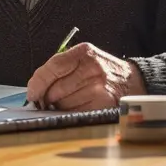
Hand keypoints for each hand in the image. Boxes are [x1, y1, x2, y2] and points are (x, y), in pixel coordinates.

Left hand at [26, 43, 145, 111]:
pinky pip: (76, 112)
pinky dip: (72, 112)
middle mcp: (92, 68)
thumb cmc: (101, 71)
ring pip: (64, 104)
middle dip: (47, 98)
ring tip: (70, 100)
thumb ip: (60, 69)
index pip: (52, 68)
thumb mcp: (84, 58)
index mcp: (84, 52)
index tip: (32, 94)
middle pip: (55, 89)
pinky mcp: (104, 104)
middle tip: (48, 100)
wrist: (133, 81)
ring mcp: (99, 87)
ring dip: (61, 107)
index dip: (37, 83)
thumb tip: (35, 91)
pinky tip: (79, 106)